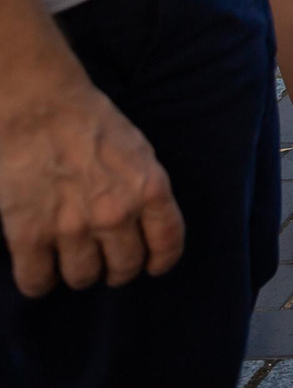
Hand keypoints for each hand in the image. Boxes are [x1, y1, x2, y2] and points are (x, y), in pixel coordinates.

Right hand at [0, 66, 183, 297]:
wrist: (38, 105)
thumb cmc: (89, 120)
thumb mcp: (138, 151)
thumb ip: (144, 189)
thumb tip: (144, 224)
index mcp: (150, 189)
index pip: (168, 244)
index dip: (160, 261)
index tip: (151, 266)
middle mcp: (116, 214)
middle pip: (123, 269)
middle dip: (115, 270)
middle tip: (104, 262)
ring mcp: (72, 227)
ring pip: (82, 278)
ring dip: (77, 274)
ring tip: (68, 259)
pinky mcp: (30, 235)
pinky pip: (37, 282)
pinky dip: (38, 282)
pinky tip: (38, 269)